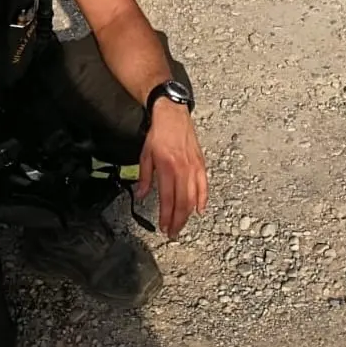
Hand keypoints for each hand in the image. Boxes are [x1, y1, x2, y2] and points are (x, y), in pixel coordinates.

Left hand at [136, 100, 207, 239]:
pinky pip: (204, 186)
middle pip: (182, 203)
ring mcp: (193, 167)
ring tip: (182, 224)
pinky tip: (200, 210)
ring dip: (188, 214)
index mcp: (166, 167)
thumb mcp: (145, 154)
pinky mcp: (201, 163)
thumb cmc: (158, 133)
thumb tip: (141, 195)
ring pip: (194, 197)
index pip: (168, 199)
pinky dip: (203, 199)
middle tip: (173, 232)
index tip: (163, 228)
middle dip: (178, 221)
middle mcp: (182, 169)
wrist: (173, 114)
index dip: (166, 216)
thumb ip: (144, 177)